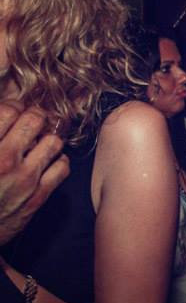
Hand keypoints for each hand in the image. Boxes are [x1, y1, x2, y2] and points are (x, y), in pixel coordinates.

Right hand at [0, 102, 69, 245]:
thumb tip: (5, 115)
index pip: (10, 111)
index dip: (13, 106)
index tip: (13, 110)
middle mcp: (5, 162)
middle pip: (35, 120)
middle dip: (33, 116)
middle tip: (29, 121)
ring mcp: (25, 180)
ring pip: (54, 142)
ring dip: (47, 138)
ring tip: (38, 142)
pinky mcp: (38, 197)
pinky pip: (62, 167)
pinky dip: (58, 161)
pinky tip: (47, 162)